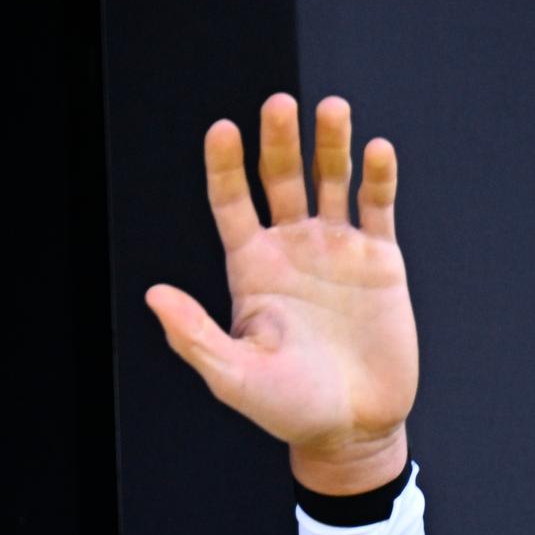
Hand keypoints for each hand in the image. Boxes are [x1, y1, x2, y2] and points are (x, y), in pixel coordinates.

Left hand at [147, 93, 413, 494]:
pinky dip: (378, 177)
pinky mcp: (380, 260)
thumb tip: (154, 295)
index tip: (222, 130)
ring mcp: (336, 250)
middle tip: (278, 105)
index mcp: (249, 269)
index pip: (231, 202)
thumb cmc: (286, 408)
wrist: (351, 429)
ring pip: (330, 181)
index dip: (225, 165)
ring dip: (331, 144)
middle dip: (279, 141)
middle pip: (280, 179)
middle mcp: (290, 249)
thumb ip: (194, 336)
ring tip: (332, 109)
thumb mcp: (233, 376)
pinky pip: (377, 207)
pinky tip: (375, 150)